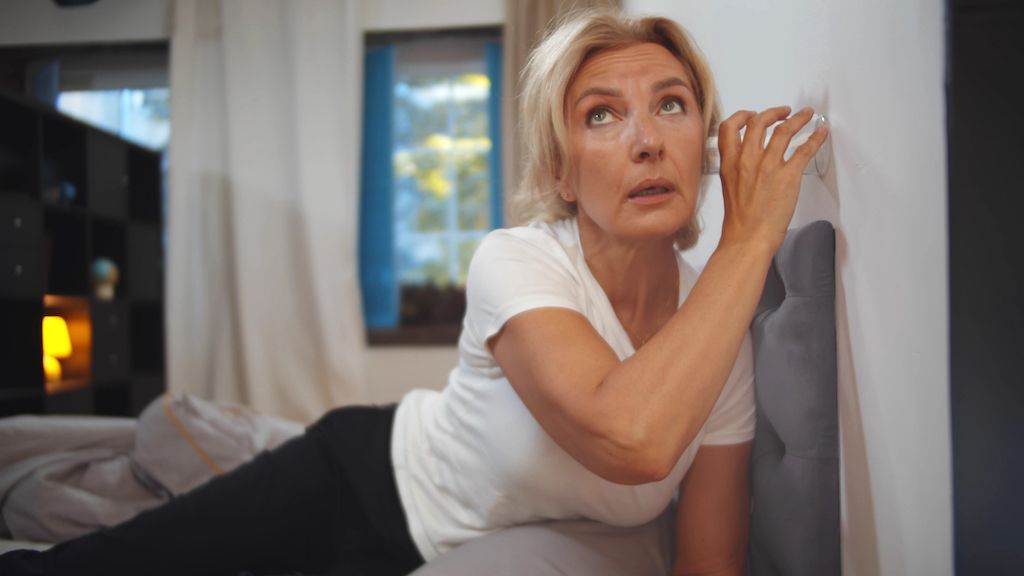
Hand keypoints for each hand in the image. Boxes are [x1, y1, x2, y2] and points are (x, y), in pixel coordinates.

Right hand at [716, 106, 827, 252]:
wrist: (747, 239)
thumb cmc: (740, 221)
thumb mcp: (728, 188)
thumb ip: (736, 170)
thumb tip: (746, 161)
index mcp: (729, 164)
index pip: (729, 127)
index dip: (742, 116)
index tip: (752, 115)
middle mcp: (747, 160)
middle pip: (759, 122)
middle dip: (773, 112)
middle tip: (783, 112)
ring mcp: (768, 167)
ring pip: (784, 130)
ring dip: (798, 118)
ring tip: (806, 115)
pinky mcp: (788, 176)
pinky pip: (804, 149)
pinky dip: (815, 138)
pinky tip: (821, 133)